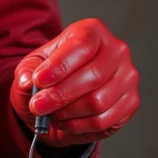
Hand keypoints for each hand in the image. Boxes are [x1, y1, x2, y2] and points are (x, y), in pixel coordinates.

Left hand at [9, 18, 138, 143]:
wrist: (62, 98)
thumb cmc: (48, 77)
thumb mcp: (30, 68)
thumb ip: (27, 71)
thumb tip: (29, 80)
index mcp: (92, 31)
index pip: (82, 46)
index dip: (60, 65)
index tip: (39, 80)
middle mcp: (116, 50)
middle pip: (93, 75)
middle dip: (60, 95)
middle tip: (37, 105)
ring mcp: (128, 77)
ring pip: (99, 101)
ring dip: (68, 112)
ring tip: (50, 113)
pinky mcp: (130, 102)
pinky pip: (104, 120)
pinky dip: (78, 126)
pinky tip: (65, 122)